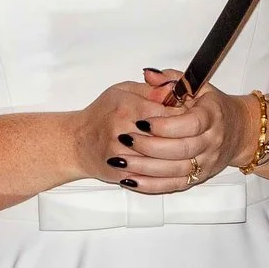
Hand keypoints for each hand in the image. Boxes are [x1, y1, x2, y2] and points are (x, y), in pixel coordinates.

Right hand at [73, 78, 199, 191]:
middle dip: (184, 137)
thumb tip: (175, 90)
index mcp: (127, 108)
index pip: (168, 115)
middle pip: (167, 138)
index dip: (184, 116)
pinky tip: (174, 166)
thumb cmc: (101, 114)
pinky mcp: (122, 174)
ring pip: (162, 161)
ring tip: (185, 150)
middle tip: (192, 134)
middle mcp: (124, 132)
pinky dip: (166, 173)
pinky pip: (151, 177)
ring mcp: (122, 156)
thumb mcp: (123, 91)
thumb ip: (151, 89)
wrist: (76, 143)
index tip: (191, 115)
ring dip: (177, 157)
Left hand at [123, 70, 245, 190]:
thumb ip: (170, 79)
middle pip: (181, 150)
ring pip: (175, 171)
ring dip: (145, 168)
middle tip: (125, 139)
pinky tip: (130, 180)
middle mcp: (213, 141)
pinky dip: (150, 185)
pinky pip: (173, 185)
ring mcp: (206, 162)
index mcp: (212, 115)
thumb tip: (148, 75)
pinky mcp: (198, 178)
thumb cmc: (211, 106)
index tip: (141, 122)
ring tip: (120, 161)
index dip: (164, 125)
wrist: (239, 131)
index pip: (190, 124)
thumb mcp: (196, 86)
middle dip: (149, 146)